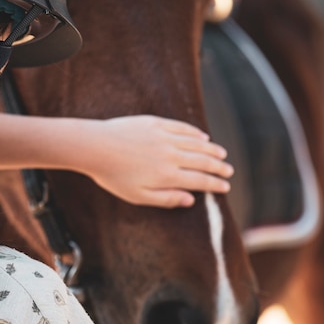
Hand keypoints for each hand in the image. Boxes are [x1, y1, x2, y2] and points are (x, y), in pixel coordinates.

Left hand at [81, 115, 232, 207]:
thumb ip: (166, 199)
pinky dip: (195, 133)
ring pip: (196, 143)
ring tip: (222, 154)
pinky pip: (182, 128)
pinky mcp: (156, 123)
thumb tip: (191, 200)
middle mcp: (170, 155)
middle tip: (228, 171)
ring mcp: (164, 137)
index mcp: (167, 175)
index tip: (225, 187)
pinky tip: (203, 136)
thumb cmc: (113, 176)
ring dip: (211, 149)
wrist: (95, 147)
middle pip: (202, 161)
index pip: (199, 180)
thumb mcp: (138, 196)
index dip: (215, 184)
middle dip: (218, 167)